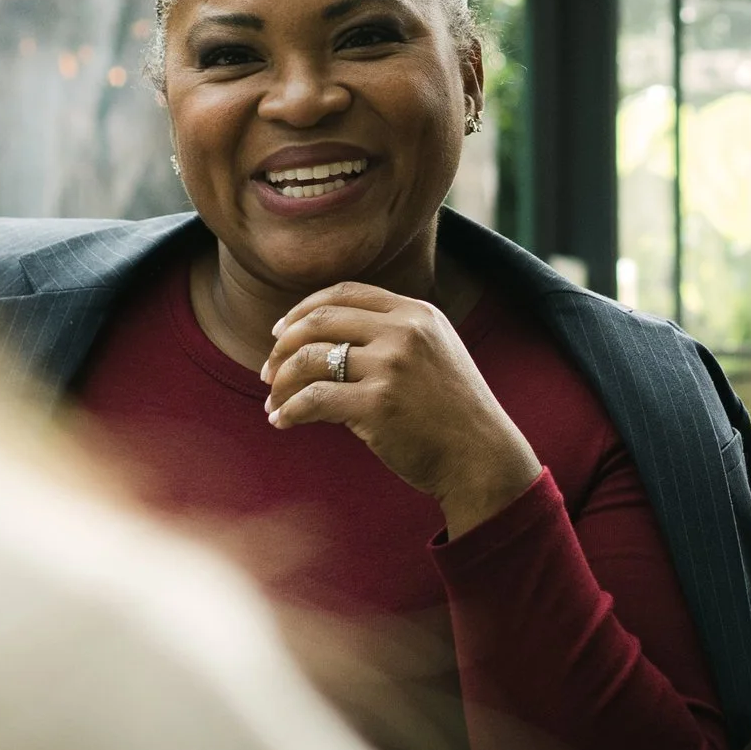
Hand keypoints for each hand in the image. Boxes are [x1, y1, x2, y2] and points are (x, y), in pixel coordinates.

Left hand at [264, 284, 541, 537]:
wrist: (482, 456)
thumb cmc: (452, 412)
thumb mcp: (435, 352)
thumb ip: (394, 334)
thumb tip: (325, 335)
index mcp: (416, 313)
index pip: (345, 293)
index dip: (304, 309)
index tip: (282, 332)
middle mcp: (404, 331)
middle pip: (320, 320)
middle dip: (283, 345)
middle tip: (268, 371)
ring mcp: (391, 366)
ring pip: (310, 359)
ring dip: (282, 381)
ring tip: (274, 402)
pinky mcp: (378, 405)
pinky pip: (313, 399)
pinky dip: (290, 410)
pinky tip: (282, 421)